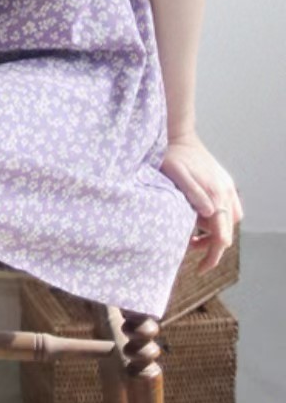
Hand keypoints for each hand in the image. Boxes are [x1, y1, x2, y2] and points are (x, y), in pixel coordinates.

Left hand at [158, 132, 243, 273]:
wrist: (177, 133)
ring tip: (193, 232)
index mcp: (215, 193)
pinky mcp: (223, 182)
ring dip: (215, 231)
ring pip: (230, 220)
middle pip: (227, 231)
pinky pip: (229, 207)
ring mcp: (227, 186)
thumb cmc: (172, 155)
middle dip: (211, 245)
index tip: (200, 268)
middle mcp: (226, 191)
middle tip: (189, 246)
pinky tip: (201, 216)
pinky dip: (218, 218)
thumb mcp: (176, 174)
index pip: (222, 236)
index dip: (212, 256)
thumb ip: (193, 194)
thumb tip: (208, 215)